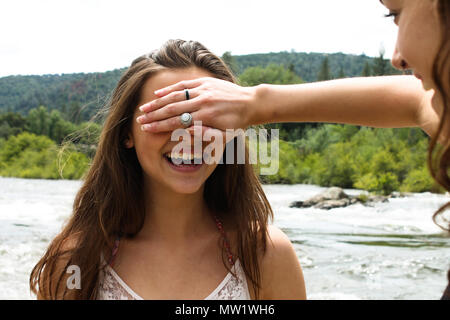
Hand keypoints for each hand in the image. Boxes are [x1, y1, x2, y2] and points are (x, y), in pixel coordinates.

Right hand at [136, 77, 255, 132]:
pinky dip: (170, 89)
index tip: (146, 130)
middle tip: (139, 121)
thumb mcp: (224, 137)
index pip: (177, 123)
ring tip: (143, 108)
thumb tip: (183, 134)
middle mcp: (203, 103)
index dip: (159, 126)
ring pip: (175, 96)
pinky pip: (184, 85)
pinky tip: (157, 94)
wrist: (251, 103)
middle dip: (153, 116)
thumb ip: (204, 137)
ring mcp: (203, 90)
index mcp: (206, 118)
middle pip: (172, 109)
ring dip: (157, 102)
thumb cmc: (236, 125)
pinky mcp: (205, 82)